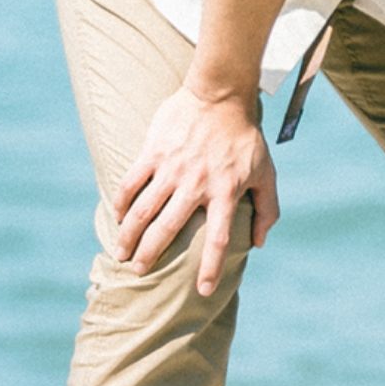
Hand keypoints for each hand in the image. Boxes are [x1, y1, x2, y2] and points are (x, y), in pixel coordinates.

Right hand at [106, 82, 278, 295]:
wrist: (221, 94)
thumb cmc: (245, 137)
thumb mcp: (266, 172)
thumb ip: (267, 209)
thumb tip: (259, 243)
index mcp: (225, 192)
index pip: (218, 239)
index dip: (210, 267)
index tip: (202, 291)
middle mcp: (196, 184)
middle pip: (168, 229)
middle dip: (151, 254)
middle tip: (139, 272)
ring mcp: (172, 167)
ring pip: (144, 209)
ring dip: (129, 234)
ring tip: (121, 254)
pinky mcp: (154, 151)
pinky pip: (132, 181)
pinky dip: (122, 200)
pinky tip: (117, 215)